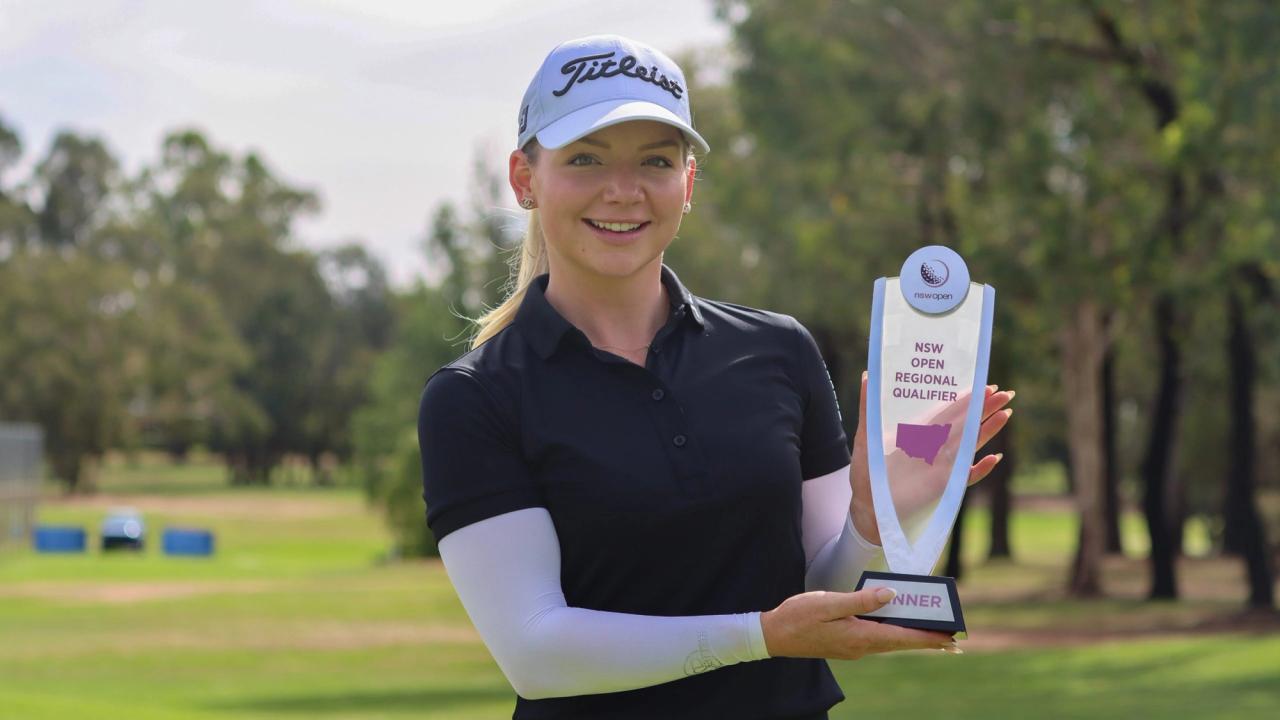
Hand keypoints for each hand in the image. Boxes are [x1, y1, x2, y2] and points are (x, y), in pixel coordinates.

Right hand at [760, 587, 957, 659]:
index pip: (903, 638)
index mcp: (860, 636)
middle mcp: (861, 646)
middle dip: (927, 640)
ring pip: (890, 642)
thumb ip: (861, 600)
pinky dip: (894, 634)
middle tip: (952, 638)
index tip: (951, 639)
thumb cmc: (798, 616)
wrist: (773, 635)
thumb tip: (891, 594)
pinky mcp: (847, 644)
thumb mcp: (829, 602)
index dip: (928, 638)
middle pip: (901, 642)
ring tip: (932, 632)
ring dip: (911, 637)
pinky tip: (898, 627)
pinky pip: (877, 639)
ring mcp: (854, 647)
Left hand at [850, 372, 1015, 544]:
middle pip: (966, 424)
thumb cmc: (867, 470)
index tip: (983, 384)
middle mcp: (936, 447)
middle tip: (1005, 392)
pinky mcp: (943, 485)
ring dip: (989, 430)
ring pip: (971, 444)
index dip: (965, 399)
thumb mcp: (866, 436)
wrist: (868, 505)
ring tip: (1006, 413)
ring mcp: (942, 466)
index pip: (948, 411)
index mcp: (921, 432)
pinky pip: (967, 477)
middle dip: (985, 408)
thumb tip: (866, 374)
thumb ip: (868, 407)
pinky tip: (994, 458)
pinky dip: (981, 469)